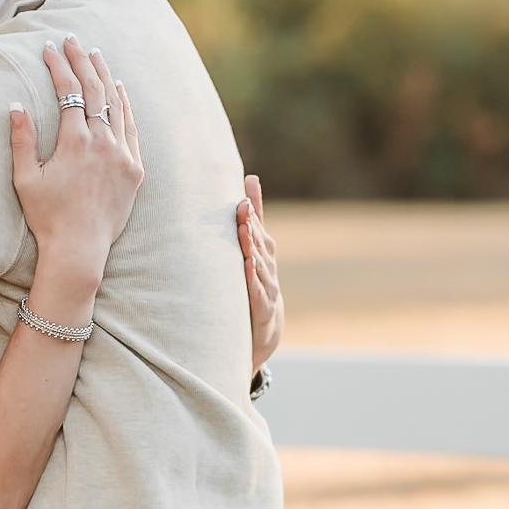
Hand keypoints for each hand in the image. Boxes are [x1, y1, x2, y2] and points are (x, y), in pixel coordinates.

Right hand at [10, 38, 143, 292]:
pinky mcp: (134, 169)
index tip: (49, 47)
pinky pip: (132, 128)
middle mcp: (103, 143)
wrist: (80, 250)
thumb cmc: (47, 217)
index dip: (58, 65)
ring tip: (96, 56)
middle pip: (95, 89)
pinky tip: (120, 91)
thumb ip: (22, 139)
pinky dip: (126, 106)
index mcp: (75, 142)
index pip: (68, 90)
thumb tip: (14, 104)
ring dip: (106, 76)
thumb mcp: (26, 179)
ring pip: (117, 105)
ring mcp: (123, 155)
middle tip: (73, 40)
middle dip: (82, 60)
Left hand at [239, 176, 283, 370]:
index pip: (258, 228)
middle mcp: (268, 267)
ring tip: (243, 230)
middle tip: (241, 207)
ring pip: (259, 265)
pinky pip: (258, 293)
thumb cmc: (256, 283)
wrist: (266, 330)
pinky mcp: (262, 309)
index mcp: (263, 252)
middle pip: (259, 243)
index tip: (245, 189)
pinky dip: (253, 280)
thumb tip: (251, 177)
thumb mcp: (254, 249)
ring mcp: (267, 287)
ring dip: (252, 247)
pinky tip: (247, 267)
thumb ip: (253, 216)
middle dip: (251, 224)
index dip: (252, 209)